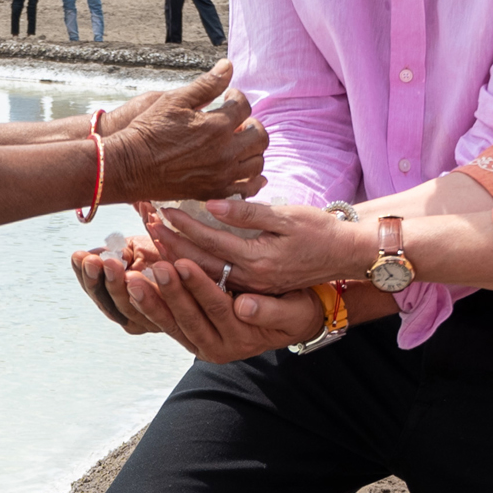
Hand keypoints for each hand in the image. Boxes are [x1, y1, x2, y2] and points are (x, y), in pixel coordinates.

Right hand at [70, 236, 168, 334]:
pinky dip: (147, 296)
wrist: (210, 267)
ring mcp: (150, 321)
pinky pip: (157, 313)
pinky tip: (137, 277)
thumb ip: (118, 249)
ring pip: (128, 308)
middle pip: (107, 301)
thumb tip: (94, 248)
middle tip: (96, 260)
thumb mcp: (140, 249)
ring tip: (112, 264)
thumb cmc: (172, 256)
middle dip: (98, 279)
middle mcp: (131, 313)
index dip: (83, 274)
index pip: (94, 287)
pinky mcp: (173, 325)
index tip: (78, 255)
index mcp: (117, 294)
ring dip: (118, 285)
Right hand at [103, 63, 265, 200]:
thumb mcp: (174, 99)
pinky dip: (251, 180)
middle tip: (239, 121)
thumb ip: (206, 84)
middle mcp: (225, 152)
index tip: (227, 98)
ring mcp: (221, 175)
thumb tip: (228, 65)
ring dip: (252, 150)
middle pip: (259, 136)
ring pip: (257, 163)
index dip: (237, 98)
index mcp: (217, 125)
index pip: (244, 106)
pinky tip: (242, 169)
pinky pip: (246, 188)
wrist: (130, 166)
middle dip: (251, 124)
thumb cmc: (148, 130)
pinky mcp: (214, 192)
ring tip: (239, 143)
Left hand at [119, 258, 329, 362]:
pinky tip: (133, 287)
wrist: (290, 321)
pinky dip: (149, 306)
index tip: (182, 262)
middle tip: (154, 265)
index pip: (218, 308)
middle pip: (190, 316)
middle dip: (170, 290)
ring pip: (173, 323)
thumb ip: (271, 311)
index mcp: (244, 338)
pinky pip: (167, 323)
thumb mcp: (294, 311)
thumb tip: (245, 307)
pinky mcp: (191, 340)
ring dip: (151, 300)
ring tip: (133, 278)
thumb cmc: (295, 309)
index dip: (199, 286)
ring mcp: (202, 346)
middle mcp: (220, 347)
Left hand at [155, 197, 367, 296]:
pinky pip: (216, 279)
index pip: (210, 241)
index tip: (161, 209)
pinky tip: (176, 256)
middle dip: (170, 242)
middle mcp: (252, 279)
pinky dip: (194, 267)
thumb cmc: (319, 230)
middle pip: (200, 262)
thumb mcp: (286, 215)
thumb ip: (248, 213)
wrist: (345, 255)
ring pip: (205, 273)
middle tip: (146, 222)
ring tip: (153, 238)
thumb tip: (211, 204)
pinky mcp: (254, 288)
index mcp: (259, 260)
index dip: (183, 225)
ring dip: (176, 256)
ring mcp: (252, 287)